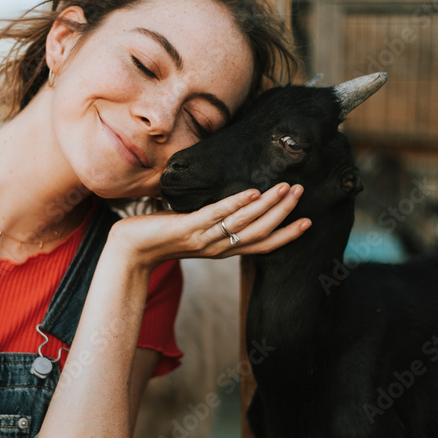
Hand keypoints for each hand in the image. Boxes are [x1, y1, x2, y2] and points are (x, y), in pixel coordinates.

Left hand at [108, 182, 310, 268]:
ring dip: (268, 205)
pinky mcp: (187, 229)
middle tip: (300, 192)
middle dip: (283, 213)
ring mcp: (204, 238)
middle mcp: (218, 247)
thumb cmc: (161, 236)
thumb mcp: (195, 230)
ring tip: (285, 187)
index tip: (307, 221)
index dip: (286, 234)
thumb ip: (215, 222)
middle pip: (260, 233)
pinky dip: (236, 204)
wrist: (130, 249)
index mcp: (223, 249)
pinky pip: (217, 215)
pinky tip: (252, 191)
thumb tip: (233, 203)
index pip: (262, 245)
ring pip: (244, 224)